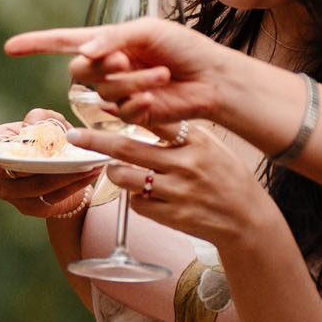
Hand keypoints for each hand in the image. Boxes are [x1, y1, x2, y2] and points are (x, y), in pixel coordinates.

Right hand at [0, 110, 98, 219]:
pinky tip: (90, 173)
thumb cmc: (48, 139)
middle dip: (42, 164)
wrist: (59, 168)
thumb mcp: (46, 121)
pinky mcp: (32, 208)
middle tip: (66, 155)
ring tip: (88, 165)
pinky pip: (54, 197)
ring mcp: (15, 195)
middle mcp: (0, 175)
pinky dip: (74, 185)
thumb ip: (40, 117)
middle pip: (18, 172)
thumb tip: (33, 126)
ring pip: (38, 186)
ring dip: (65, 176)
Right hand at [3, 17, 239, 133]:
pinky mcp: (131, 113)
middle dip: (102, 66)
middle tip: (128, 59)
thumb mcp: (147, 31)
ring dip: (131, 82)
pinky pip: (119, 110)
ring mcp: (117, 91)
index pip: (62, 41)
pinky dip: (137, 103)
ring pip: (102, 91)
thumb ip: (112, 39)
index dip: (35, 44)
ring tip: (161, 75)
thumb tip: (84, 53)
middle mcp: (107, 66)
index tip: (10, 48)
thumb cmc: (184, 47)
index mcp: (108, 40)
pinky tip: (157, 99)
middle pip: (78, 70)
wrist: (212, 79)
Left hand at [74, 122, 272, 248]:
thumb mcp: (210, 145)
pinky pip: (137, 203)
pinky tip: (148, 195)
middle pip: (128, 148)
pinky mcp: (172, 216)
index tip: (101, 102)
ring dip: (115, 173)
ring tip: (117, 170)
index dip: (124, 110)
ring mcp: (178, 191)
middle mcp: (186, 164)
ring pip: (126, 178)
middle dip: (96, 141)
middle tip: (75, 136)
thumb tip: (140, 115)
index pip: (154, 119)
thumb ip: (179, 133)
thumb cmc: (225, 176)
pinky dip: (136, 198)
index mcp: (196, 140)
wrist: (246, 218)